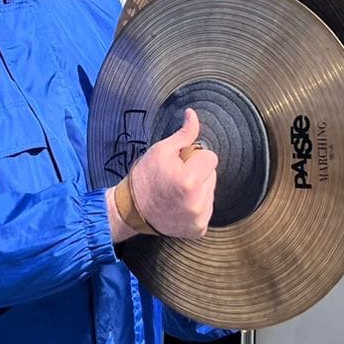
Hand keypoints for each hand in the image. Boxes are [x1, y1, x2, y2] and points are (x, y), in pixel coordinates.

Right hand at [109, 108, 217, 241]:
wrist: (131, 210)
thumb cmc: (145, 177)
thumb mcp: (161, 150)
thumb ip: (184, 134)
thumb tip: (193, 114)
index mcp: (190, 180)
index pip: (211, 157)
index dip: (195, 157)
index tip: (180, 164)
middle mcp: (197, 202)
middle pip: (212, 175)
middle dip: (198, 173)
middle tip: (176, 178)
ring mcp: (199, 218)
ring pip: (211, 192)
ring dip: (199, 189)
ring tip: (177, 192)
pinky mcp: (198, 229)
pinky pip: (207, 209)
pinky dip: (196, 206)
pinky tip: (179, 205)